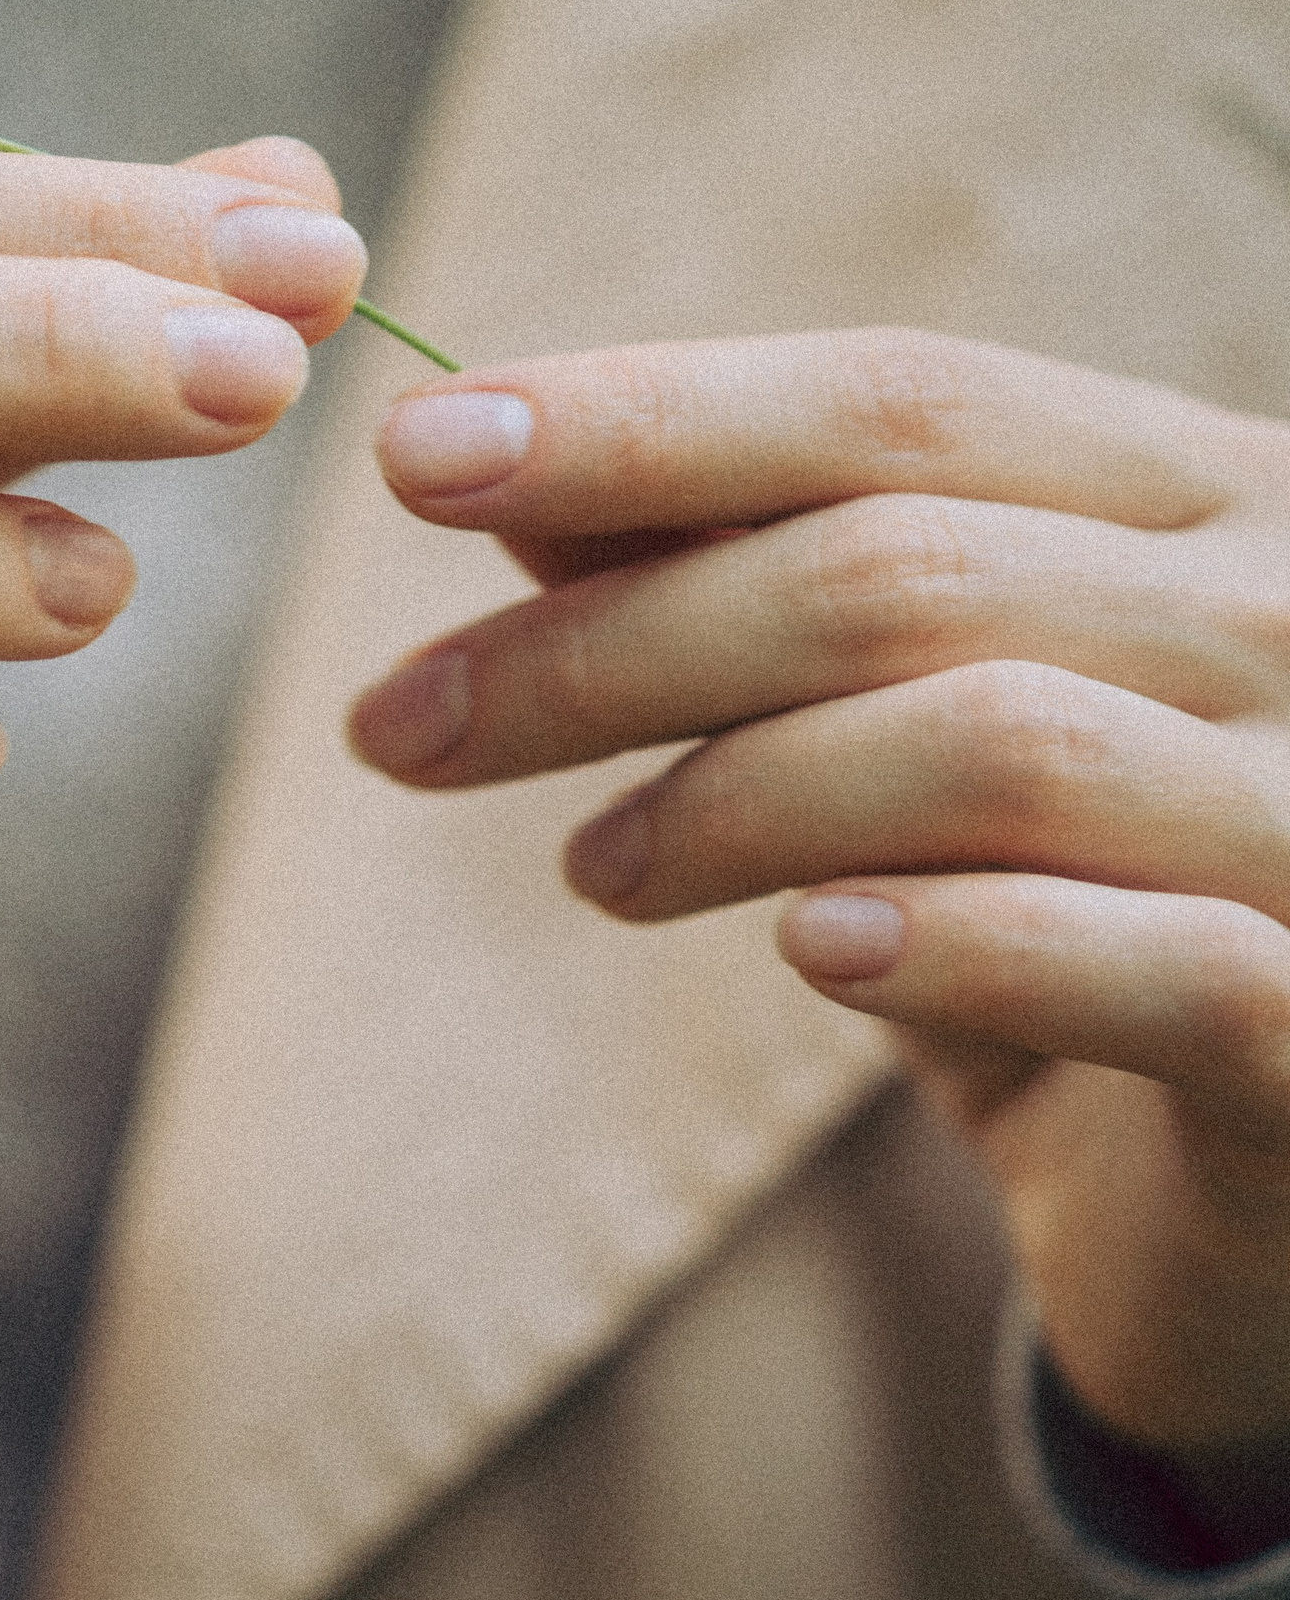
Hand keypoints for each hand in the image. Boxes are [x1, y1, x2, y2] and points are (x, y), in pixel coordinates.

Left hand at [348, 328, 1289, 1482]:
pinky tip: (805, 950)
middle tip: (397, 723)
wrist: (1286, 1197)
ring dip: (737, 797)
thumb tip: (518, 488)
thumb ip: (767, 606)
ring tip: (590, 867)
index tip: (417, 457)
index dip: (654, 419)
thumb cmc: (1089, 932)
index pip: (904, 402)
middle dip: (612, 638)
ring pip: (1000, 744)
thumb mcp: (913, 747)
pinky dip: (958, 945)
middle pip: (903, 565)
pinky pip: (1154, 962)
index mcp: (1204, 504)